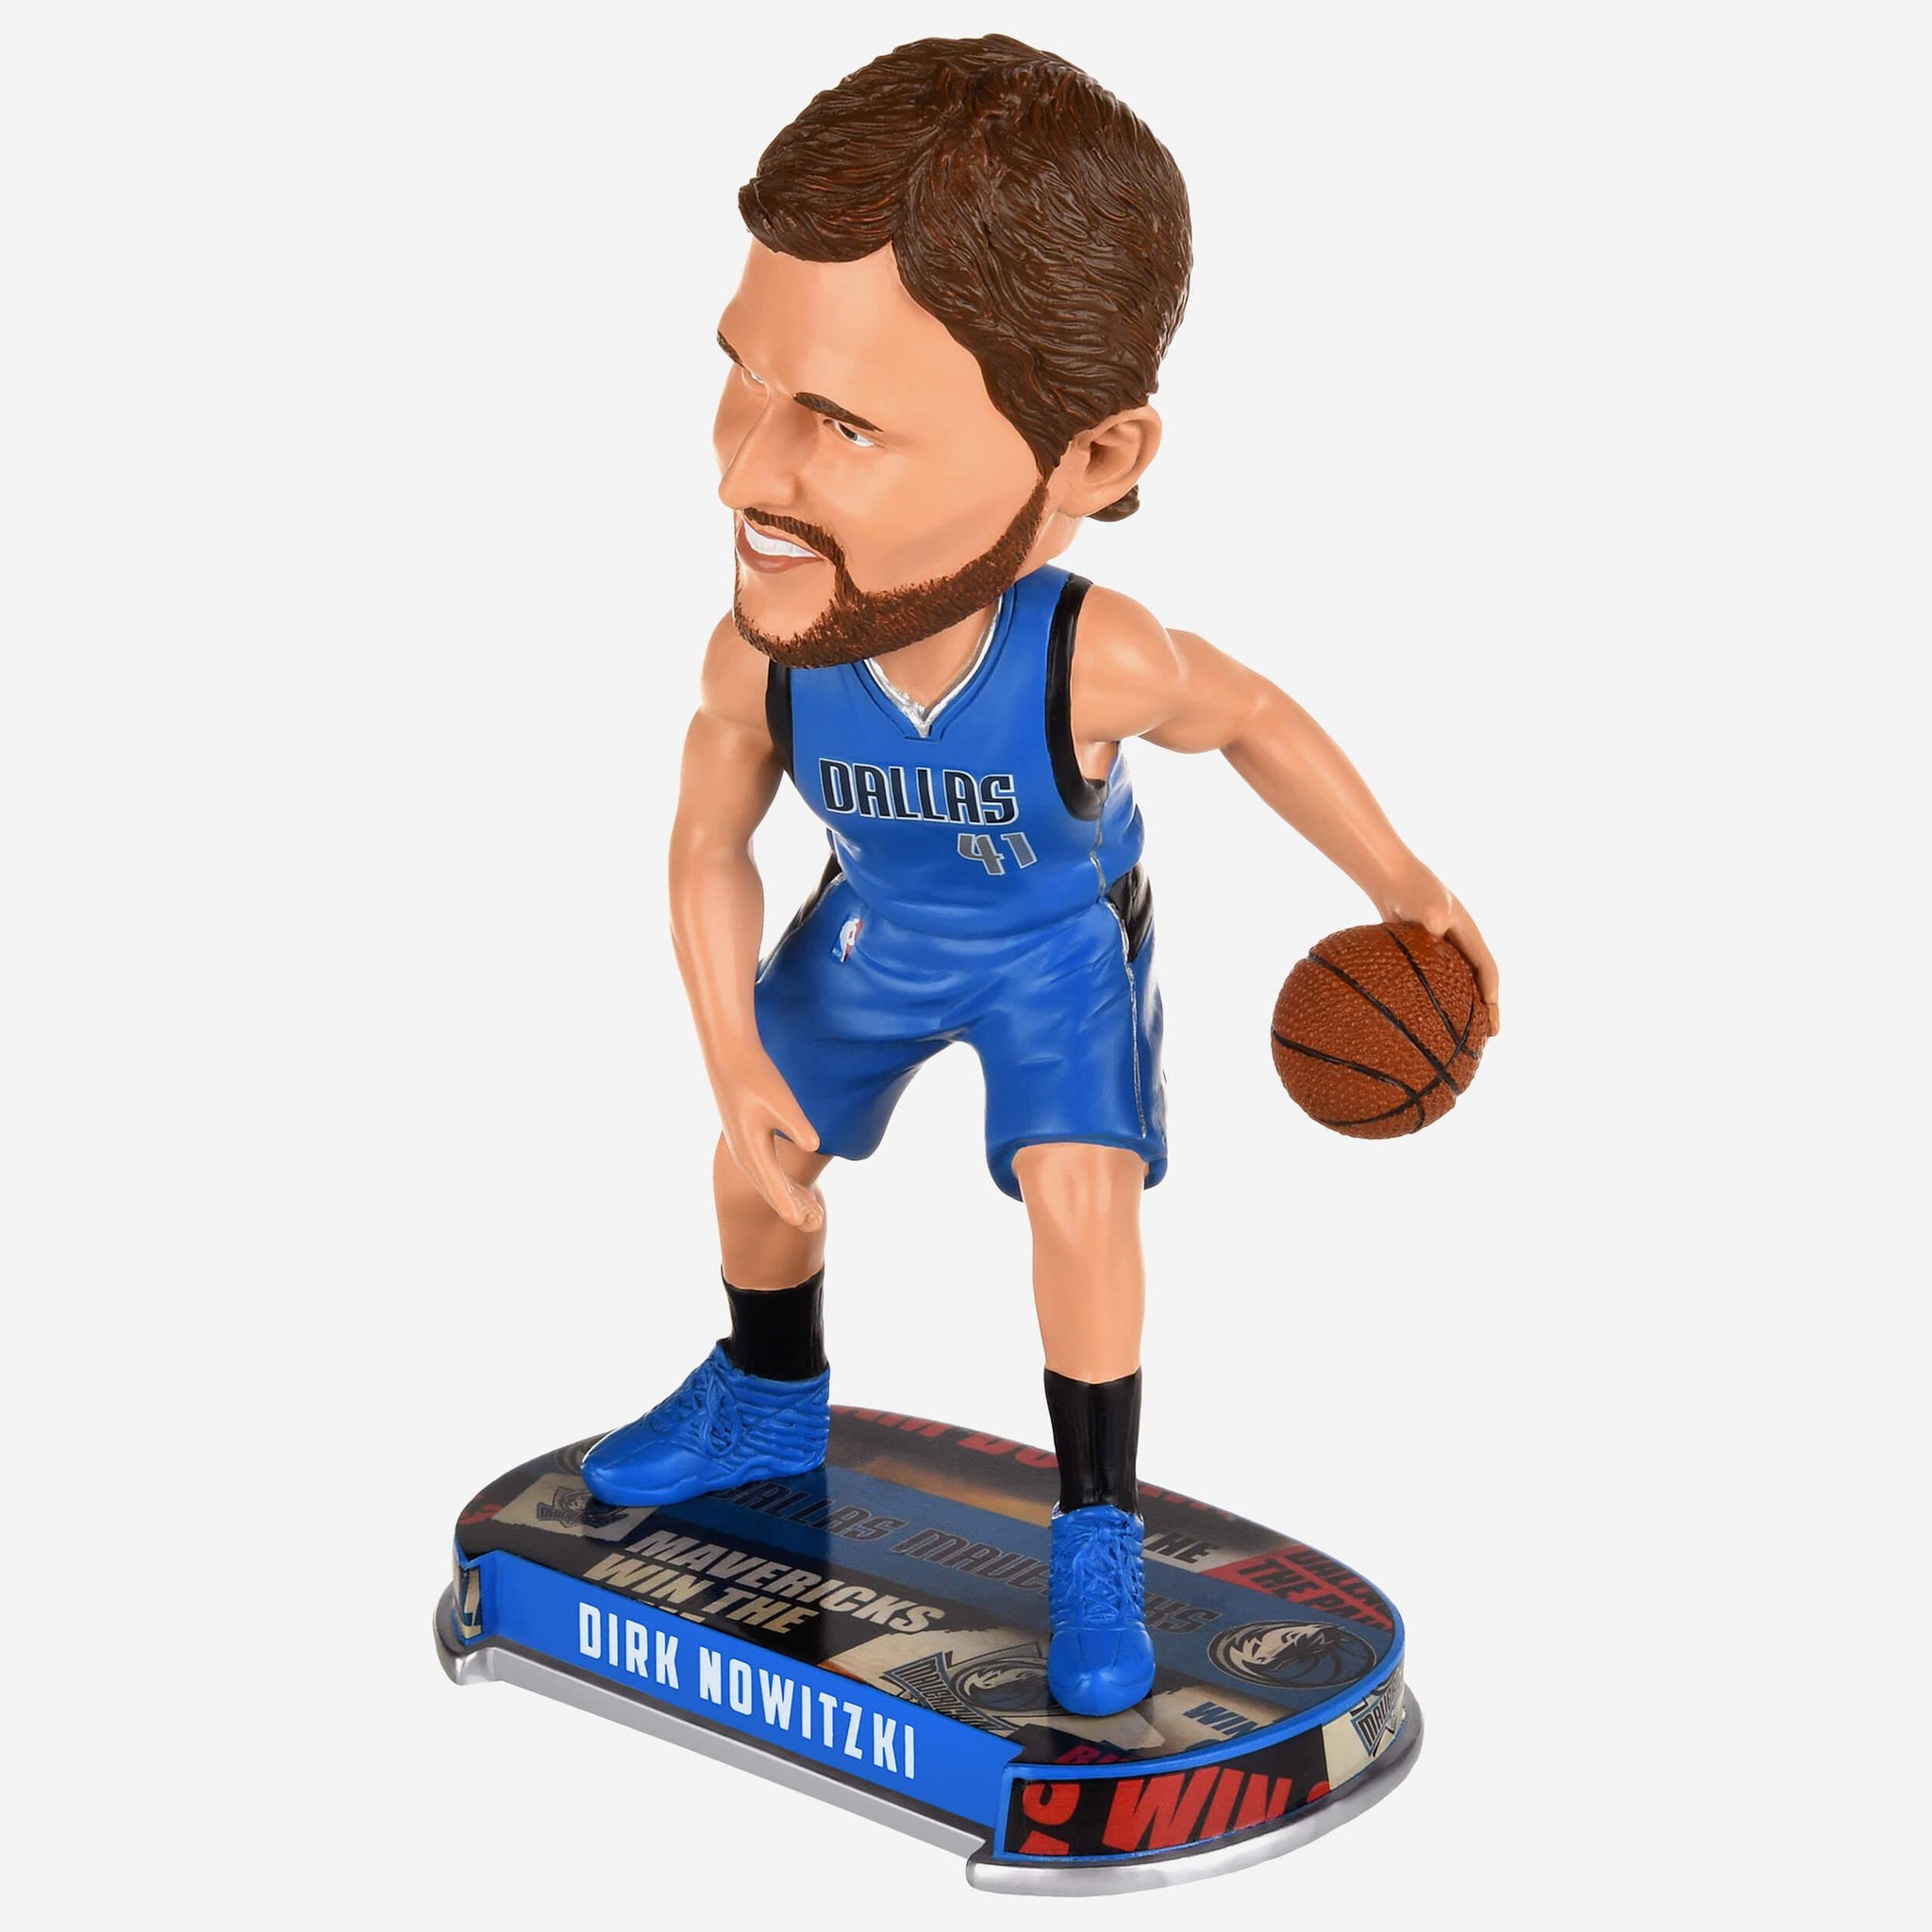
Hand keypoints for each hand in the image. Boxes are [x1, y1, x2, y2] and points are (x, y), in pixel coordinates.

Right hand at [711, 1047, 824, 1229]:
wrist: (729, 1057)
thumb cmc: (757, 1077)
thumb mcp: (781, 1101)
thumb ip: (797, 1125)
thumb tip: (815, 1145)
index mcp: (753, 1150)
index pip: (774, 1187)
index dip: (791, 1207)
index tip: (804, 1224)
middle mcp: (745, 1155)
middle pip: (772, 1191)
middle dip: (794, 1208)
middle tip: (817, 1224)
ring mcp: (744, 1149)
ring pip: (769, 1183)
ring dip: (790, 1198)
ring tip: (813, 1213)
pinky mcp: (748, 1139)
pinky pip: (767, 1170)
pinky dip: (782, 1183)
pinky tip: (798, 1189)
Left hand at [1375, 866, 1501, 1035]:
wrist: (1389, 876)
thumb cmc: (1410, 889)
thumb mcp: (1427, 903)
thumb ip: (1433, 916)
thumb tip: (1437, 931)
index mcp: (1468, 933)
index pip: (1487, 968)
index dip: (1492, 993)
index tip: (1492, 1018)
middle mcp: (1459, 941)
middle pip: (1477, 979)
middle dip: (1485, 1007)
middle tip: (1489, 1035)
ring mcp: (1441, 945)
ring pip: (1457, 980)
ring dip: (1463, 1004)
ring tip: (1462, 1033)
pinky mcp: (1421, 948)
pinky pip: (1434, 977)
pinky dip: (1436, 996)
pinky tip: (1425, 1015)